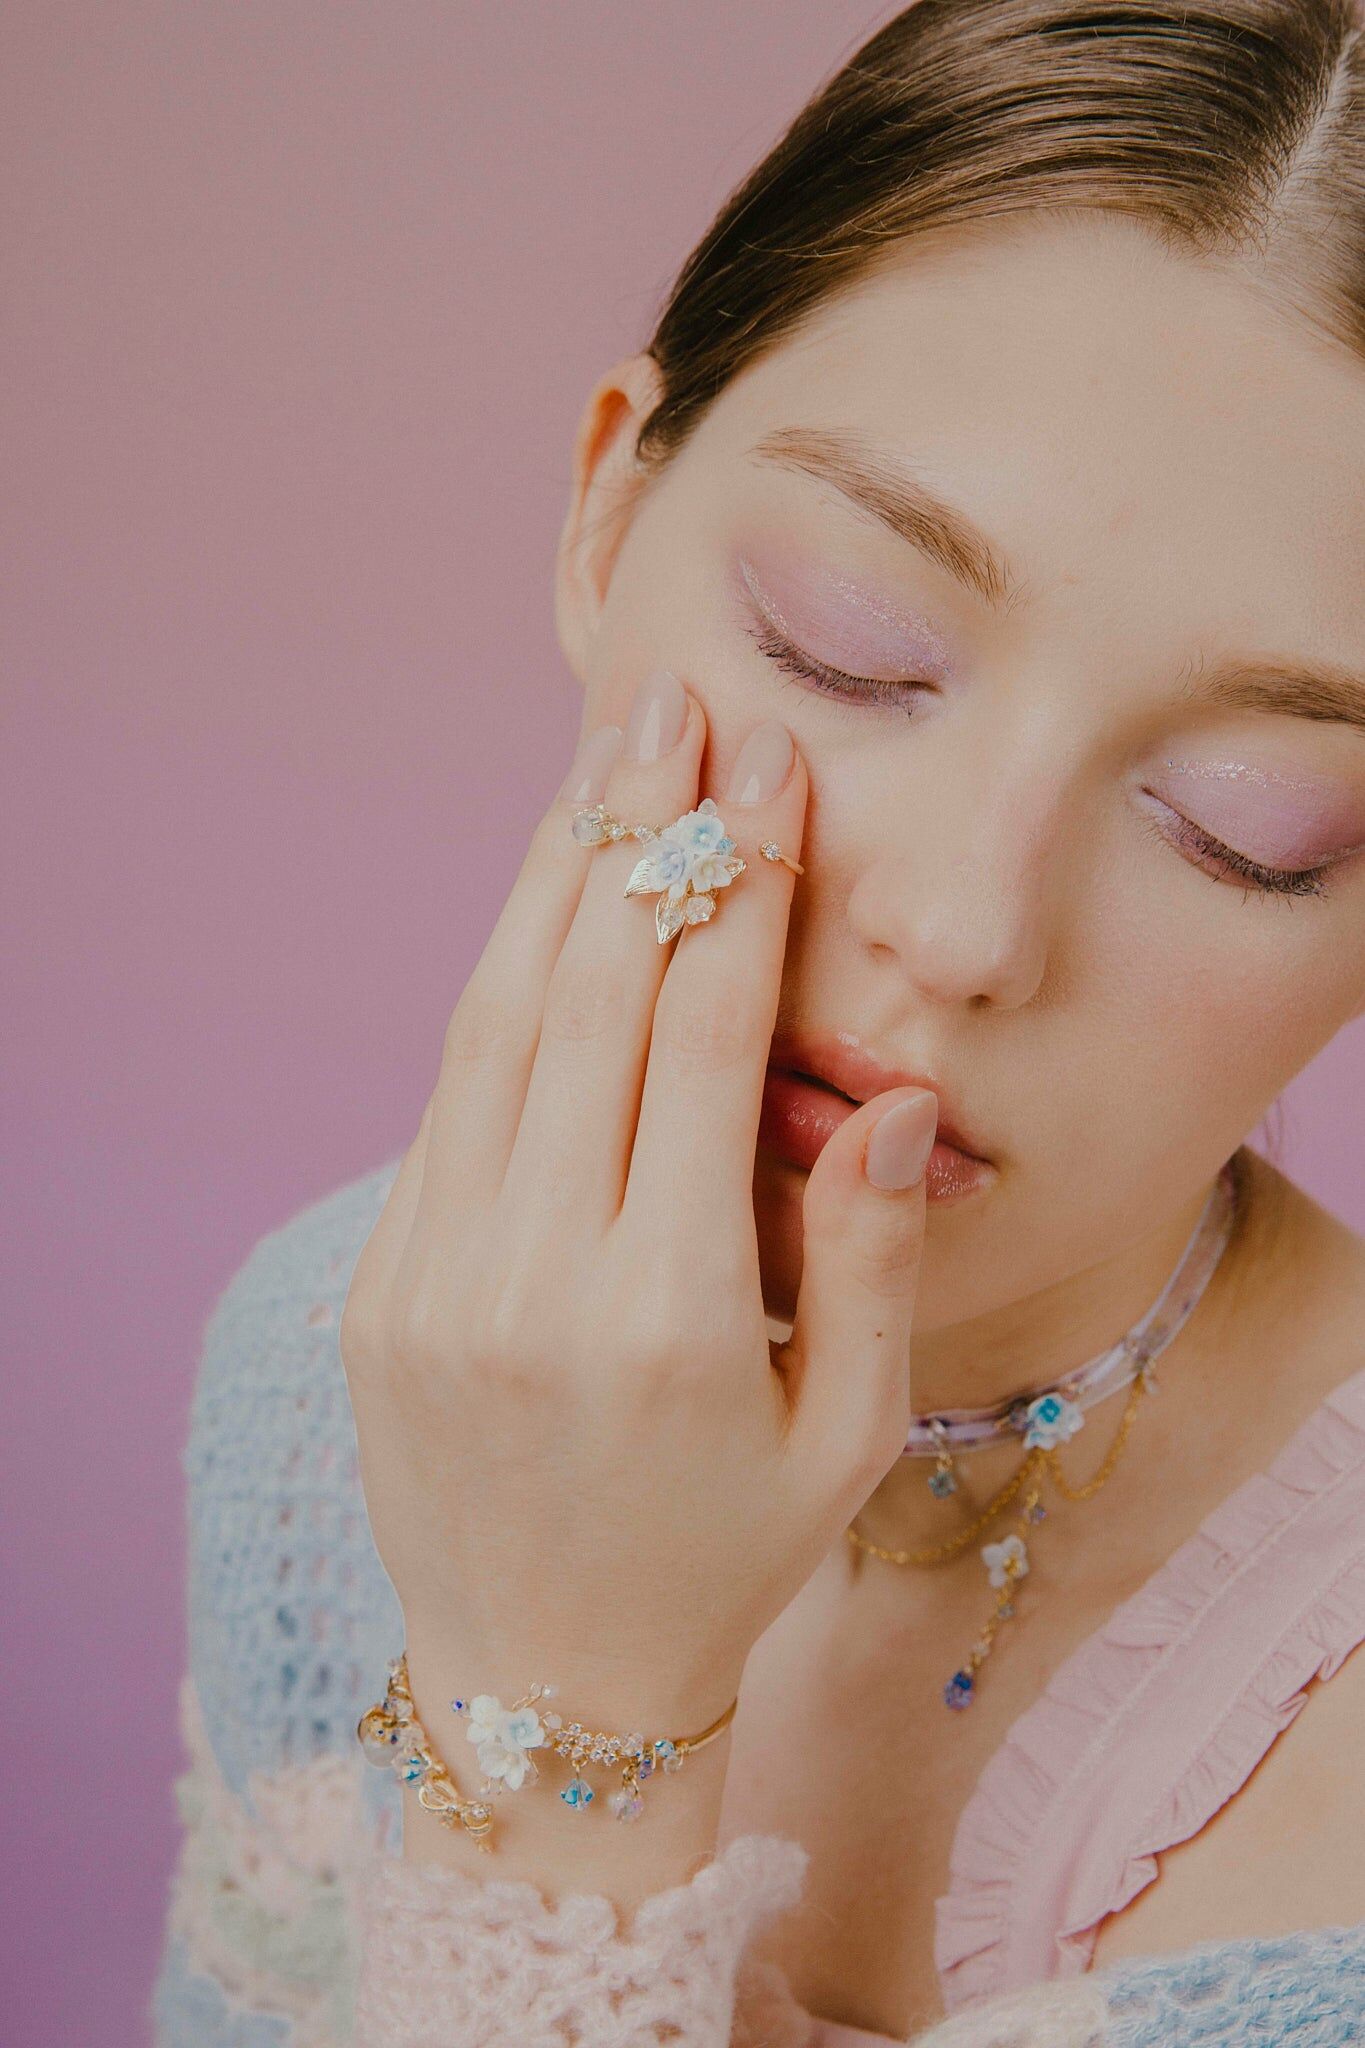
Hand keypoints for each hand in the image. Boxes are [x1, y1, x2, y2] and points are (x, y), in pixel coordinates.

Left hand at [340, 671, 938, 1738]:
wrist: (545, 1681)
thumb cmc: (722, 1559)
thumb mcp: (844, 1437)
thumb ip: (865, 1257)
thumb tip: (879, 1093)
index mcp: (666, 1318)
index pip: (696, 1043)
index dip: (736, 890)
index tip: (766, 773)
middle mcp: (531, 1281)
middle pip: (584, 1002)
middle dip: (638, 841)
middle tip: (677, 711)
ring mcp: (434, 1280)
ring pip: (491, 1030)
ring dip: (550, 886)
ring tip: (601, 773)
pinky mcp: (383, 1286)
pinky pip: (446, 1104)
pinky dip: (500, 993)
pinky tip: (545, 917)